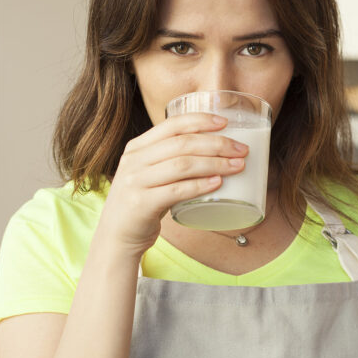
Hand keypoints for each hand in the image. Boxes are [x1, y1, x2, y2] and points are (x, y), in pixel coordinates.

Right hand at [96, 113, 247, 256]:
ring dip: (215, 164)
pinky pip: (176, 191)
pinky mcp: (140, 204)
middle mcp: (134, 160)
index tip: (226, 122)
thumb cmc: (143, 202)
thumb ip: (170, 159)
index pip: (172, 124)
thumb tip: (216, 148)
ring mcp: (135, 182)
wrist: (116, 237)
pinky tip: (218, 184)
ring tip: (237, 166)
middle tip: (242, 150)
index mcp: (137, 147)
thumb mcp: (150, 173)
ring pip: (182, 165)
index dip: (201, 120)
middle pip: (182, 144)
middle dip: (217, 144)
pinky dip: (200, 186)